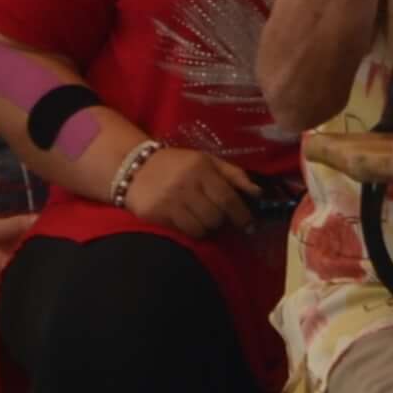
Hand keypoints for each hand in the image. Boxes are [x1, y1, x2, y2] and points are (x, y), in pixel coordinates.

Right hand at [120, 143, 262, 239]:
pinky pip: (183, 232)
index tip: (249, 226)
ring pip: (200, 228)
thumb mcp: (207, 161)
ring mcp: (169, 201)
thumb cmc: (178, 164)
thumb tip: (258, 192)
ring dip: (206, 228)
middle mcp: (186, 184)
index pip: (227, 198)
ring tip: (201, 219)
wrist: (134, 167)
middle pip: (215, 217)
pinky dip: (190, 230)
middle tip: (219, 218)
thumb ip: (234, 174)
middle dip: (221, 221)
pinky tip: (187, 221)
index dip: (242, 215)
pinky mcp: (156, 214)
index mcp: (201, 168)